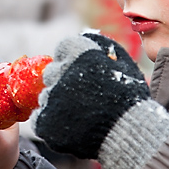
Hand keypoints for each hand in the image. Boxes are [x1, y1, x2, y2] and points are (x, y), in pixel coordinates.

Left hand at [34, 33, 150, 159]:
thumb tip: (86, 35)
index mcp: (77, 52)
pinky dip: (51, 123)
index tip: (84, 75)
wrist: (129, 132)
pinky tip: (71, 126)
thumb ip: (102, 45)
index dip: (74, 62)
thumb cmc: (130, 97)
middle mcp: (60, 71)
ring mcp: (50, 97)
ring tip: (80, 115)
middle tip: (82, 97)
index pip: (64, 49)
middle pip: (51, 73)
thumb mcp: (123, 62)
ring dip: (58, 103)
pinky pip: (39, 118)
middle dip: (63, 82)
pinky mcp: (45, 122)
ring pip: (46, 96)